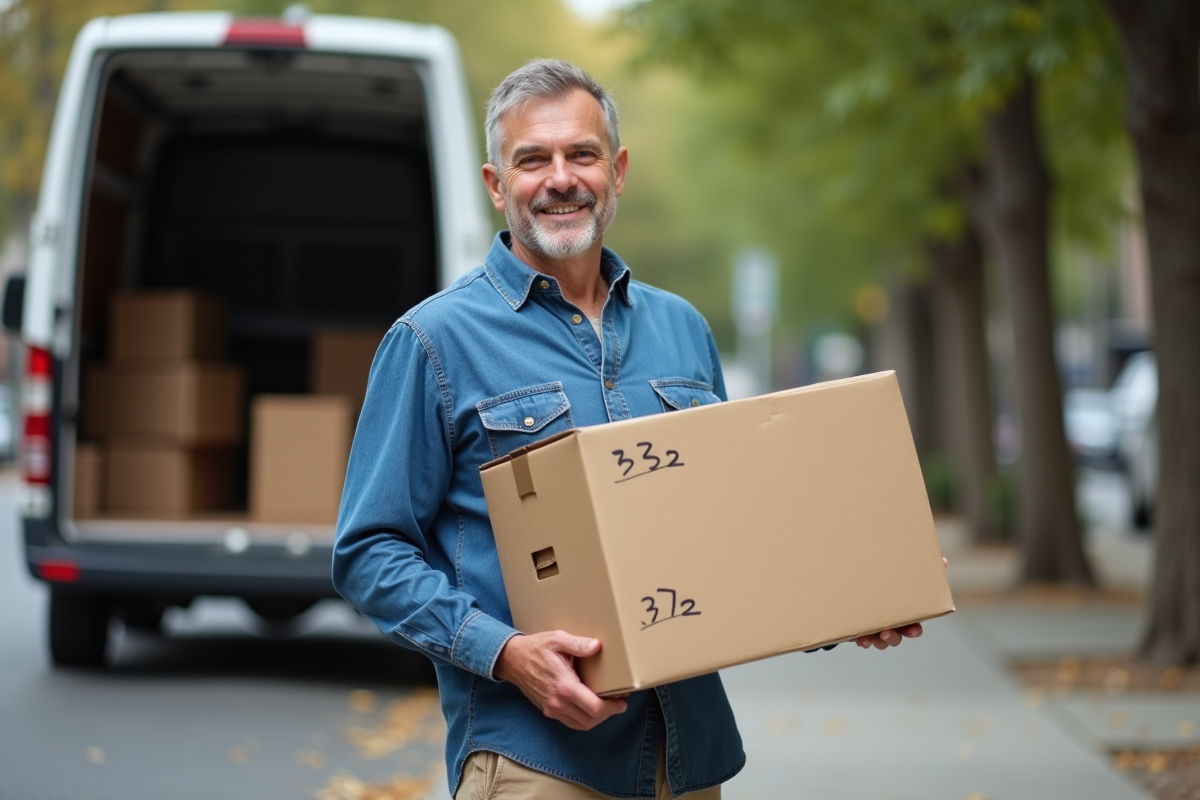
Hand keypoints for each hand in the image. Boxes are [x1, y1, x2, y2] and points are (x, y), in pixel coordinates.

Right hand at [494, 631, 627, 730]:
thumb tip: (597, 646)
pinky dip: (584, 719)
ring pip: (581, 725)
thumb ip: (578, 644)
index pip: (594, 708)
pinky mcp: (548, 710)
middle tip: (619, 703)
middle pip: (590, 720)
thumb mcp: (557, 639)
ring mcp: (552, 708)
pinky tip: (590, 707)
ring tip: (607, 706)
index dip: (612, 708)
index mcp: (564, 686)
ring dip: (597, 719)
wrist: (512, 660)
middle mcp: (557, 702)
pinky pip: (571, 722)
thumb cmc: (536, 647)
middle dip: (608, 714)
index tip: (623, 701)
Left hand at [855, 557, 946, 650]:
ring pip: (880, 640)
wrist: (860, 575)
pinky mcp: (861, 627)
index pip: (913, 625)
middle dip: (893, 637)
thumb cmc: (887, 576)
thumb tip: (943, 561)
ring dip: (878, 641)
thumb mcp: (902, 570)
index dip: (914, 630)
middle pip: (896, 636)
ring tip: (872, 637)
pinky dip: (863, 640)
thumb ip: (923, 567)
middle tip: (887, 633)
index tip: (913, 630)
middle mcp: (891, 622)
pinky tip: (862, 639)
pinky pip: (864, 638)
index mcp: (903, 612)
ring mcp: (875, 627)